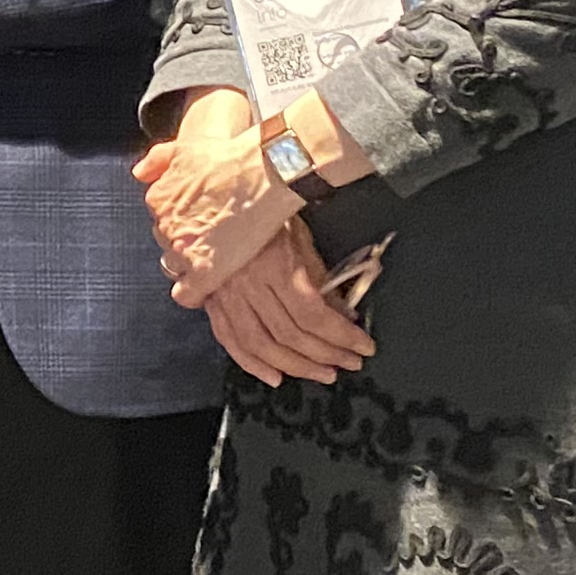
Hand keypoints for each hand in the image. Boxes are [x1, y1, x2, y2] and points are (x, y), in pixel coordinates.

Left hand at [139, 90, 297, 299]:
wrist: (264, 172)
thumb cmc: (231, 158)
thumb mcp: (184, 148)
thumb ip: (156, 161)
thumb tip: (139, 172)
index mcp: (158, 200)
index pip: (160, 219)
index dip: (180, 221)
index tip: (197, 220)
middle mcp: (166, 226)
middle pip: (168, 242)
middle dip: (185, 240)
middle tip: (211, 235)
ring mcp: (184, 250)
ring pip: (176, 267)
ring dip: (192, 262)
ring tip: (216, 254)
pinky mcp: (206, 270)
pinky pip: (186, 294)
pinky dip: (195, 293)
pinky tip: (208, 287)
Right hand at [196, 224, 376, 384]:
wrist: (212, 198)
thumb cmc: (261, 213)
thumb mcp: (300, 236)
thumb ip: (319, 276)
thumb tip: (343, 313)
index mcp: (275, 265)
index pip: (313, 315)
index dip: (342, 336)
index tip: (363, 347)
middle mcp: (248, 285)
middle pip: (289, 335)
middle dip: (325, 355)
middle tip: (349, 363)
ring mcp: (226, 296)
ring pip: (260, 344)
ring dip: (294, 366)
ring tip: (322, 374)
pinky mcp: (212, 301)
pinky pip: (230, 340)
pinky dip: (251, 363)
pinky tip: (274, 376)